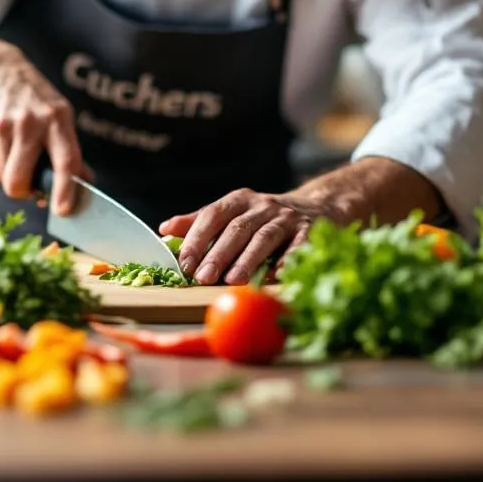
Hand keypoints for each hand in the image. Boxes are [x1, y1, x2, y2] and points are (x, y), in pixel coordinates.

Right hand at [0, 49, 84, 214]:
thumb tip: (82, 188)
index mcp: (55, 119)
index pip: (64, 161)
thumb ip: (69, 152)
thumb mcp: (59, 115)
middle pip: (18, 181)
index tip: (63, 210)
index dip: (64, 189)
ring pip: (0, 177)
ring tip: (12, 145)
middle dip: (22, 191)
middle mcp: (25, 122)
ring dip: (8, 171)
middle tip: (26, 183)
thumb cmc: (35, 100)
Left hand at [159, 190, 335, 285]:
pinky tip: (276, 276)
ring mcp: (287, 217)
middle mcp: (263, 205)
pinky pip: (298, 245)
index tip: (183, 262)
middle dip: (218, 254)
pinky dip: (287, 260)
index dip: (197, 238)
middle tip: (203, 278)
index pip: (213, 215)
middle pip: (237, 229)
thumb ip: (201, 222)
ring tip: (233, 280)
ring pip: (265, 237)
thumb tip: (165, 229)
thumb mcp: (234, 213)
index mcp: (239, 200)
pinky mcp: (310, 231)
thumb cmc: (264, 218)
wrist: (317, 207)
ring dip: (248, 259)